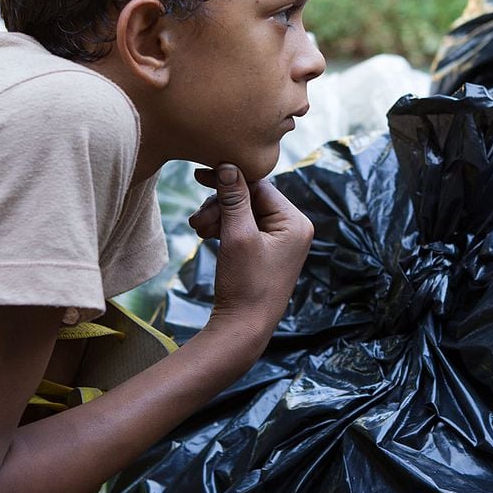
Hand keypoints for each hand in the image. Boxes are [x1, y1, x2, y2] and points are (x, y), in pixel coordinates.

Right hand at [188, 164, 313, 338]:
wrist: (243, 327)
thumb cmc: (245, 284)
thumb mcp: (237, 236)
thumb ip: (234, 198)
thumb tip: (228, 165)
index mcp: (295, 222)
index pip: (259, 186)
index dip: (228, 180)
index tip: (200, 176)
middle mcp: (292, 229)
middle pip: (250, 199)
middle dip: (220, 205)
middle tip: (196, 220)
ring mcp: (280, 242)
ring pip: (242, 213)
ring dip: (217, 217)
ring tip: (197, 230)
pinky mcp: (266, 252)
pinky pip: (243, 228)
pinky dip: (223, 229)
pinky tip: (205, 235)